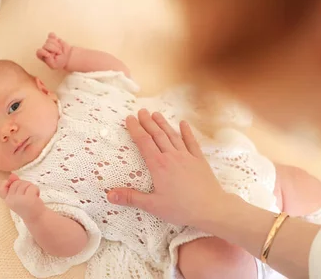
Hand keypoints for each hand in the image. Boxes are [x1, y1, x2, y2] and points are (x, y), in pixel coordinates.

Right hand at [0, 174, 44, 222]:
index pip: (1, 188)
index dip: (6, 183)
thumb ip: (14, 184)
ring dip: (31, 187)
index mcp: (7, 199)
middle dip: (24, 185)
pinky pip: (32, 187)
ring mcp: (19, 200)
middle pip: (16, 182)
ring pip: (25, 183)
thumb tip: (12, 175)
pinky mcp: (28, 199)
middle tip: (27, 194)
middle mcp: (11, 200)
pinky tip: (36, 197)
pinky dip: (36, 190)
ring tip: (32, 196)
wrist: (36, 217)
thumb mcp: (19, 195)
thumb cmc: (27, 205)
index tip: (13, 186)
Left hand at [36, 33, 71, 69]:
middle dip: (54, 49)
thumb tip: (47, 53)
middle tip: (58, 53)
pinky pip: (51, 34)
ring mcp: (48, 43)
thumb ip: (48, 60)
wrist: (67, 57)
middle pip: (46, 45)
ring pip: (50, 40)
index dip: (44, 52)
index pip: (39, 51)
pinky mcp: (53, 38)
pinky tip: (58, 41)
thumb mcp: (54, 65)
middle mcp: (44, 49)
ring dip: (57, 45)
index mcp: (42, 56)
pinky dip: (54, 37)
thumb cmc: (60, 62)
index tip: (49, 55)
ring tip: (59, 50)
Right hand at [108, 109, 228, 227]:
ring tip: (156, 113)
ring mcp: (187, 156)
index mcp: (158, 166)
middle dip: (147, 122)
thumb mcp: (153, 206)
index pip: (143, 142)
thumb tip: (109, 195)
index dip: (135, 129)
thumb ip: (131, 198)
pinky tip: (183, 123)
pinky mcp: (199, 160)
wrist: (211, 208)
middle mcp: (172, 156)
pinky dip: (187, 132)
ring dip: (163, 124)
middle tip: (141, 111)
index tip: (129, 118)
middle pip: (157, 135)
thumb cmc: (181, 209)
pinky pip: (192, 142)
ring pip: (172, 136)